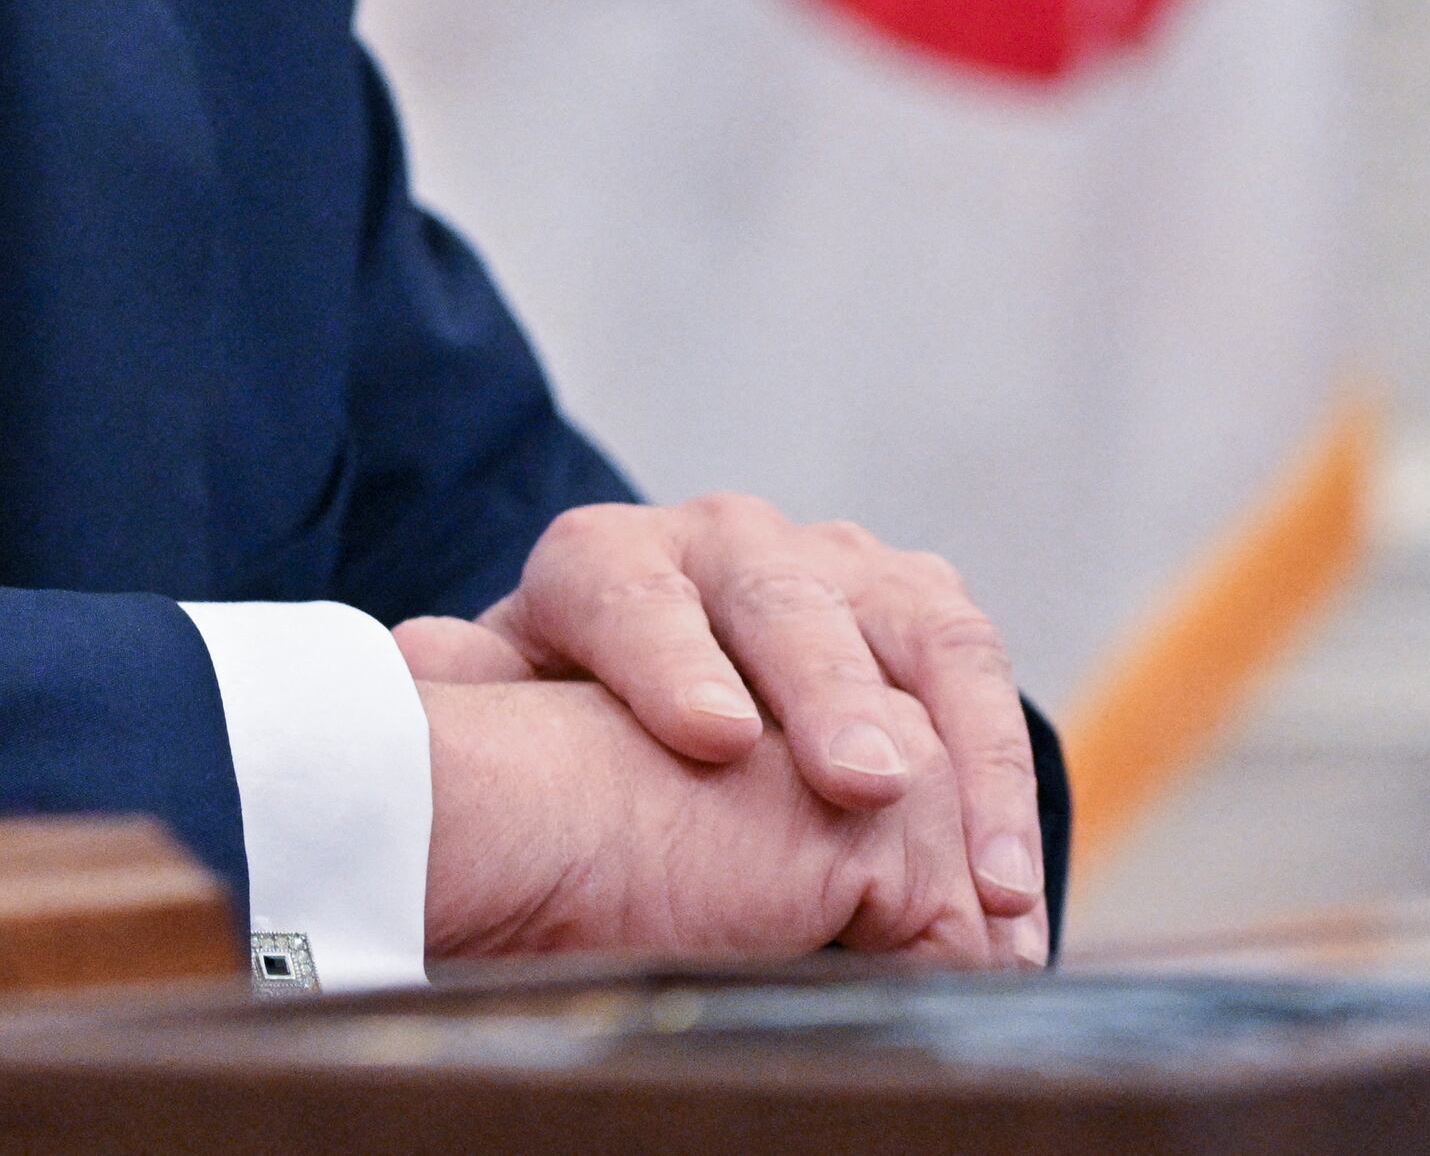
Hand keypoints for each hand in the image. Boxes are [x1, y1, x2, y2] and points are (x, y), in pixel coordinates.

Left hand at [396, 495, 1043, 955]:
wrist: (674, 676)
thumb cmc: (580, 720)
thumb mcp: (517, 708)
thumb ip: (475, 692)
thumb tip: (418, 659)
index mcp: (605, 565)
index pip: (624, 589)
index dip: (667, 659)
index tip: (714, 740)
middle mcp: (723, 543)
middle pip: (778, 601)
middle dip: (826, 694)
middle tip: (863, 784)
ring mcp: (831, 562)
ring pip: (901, 628)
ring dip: (951, 748)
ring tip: (979, 877)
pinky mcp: (915, 601)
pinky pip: (972, 670)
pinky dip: (1002, 779)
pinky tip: (1010, 886)